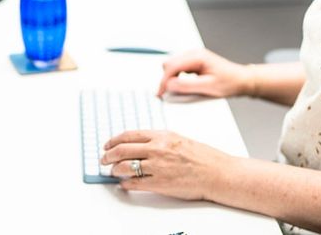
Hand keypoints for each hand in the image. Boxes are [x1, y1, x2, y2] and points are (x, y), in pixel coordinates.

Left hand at [101, 130, 234, 199]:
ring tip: (113, 172)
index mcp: (161, 136)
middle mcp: (157, 149)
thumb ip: (159, 140)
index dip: (114, 140)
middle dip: (108, 155)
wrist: (217, 172)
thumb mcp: (178, 139)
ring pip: (125, 167)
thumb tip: (140, 143)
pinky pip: (135, 184)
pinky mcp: (160, 183)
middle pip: (122, 150)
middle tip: (104, 159)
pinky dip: (126, 184)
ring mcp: (157, 167)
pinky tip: (124, 184)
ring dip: (115, 170)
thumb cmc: (202, 157)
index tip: (107, 145)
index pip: (129, 135)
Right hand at [156, 49, 252, 97]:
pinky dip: (177, 78)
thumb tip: (169, 85)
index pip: (172, 66)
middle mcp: (194, 54)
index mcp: (197, 57)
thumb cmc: (230, 82)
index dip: (164, 81)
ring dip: (171, 79)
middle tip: (167, 94)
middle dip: (166, 79)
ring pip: (172, 66)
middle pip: (169, 64)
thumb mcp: (208, 87)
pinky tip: (182, 87)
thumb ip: (187, 86)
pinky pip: (179, 69)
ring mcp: (194, 57)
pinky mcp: (194, 63)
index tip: (161, 94)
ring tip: (176, 92)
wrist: (241, 80)